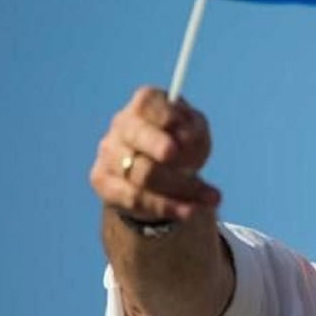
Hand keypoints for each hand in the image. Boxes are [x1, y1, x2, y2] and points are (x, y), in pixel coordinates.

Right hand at [89, 86, 219, 220]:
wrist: (161, 175)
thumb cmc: (183, 144)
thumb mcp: (197, 133)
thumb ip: (193, 131)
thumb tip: (184, 141)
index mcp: (145, 104)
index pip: (149, 104)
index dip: (169, 119)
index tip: (187, 137)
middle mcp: (122, 124)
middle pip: (138, 135)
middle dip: (160, 147)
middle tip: (186, 162)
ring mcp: (109, 153)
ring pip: (141, 173)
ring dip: (180, 188)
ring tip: (213, 198)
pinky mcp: (103, 181)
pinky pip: (134, 197)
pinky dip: (166, 206)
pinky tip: (189, 211)